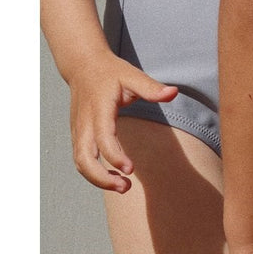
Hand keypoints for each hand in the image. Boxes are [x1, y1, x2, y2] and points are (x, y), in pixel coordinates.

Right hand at [67, 53, 178, 191]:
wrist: (83, 66)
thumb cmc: (110, 72)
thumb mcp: (132, 75)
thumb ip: (151, 87)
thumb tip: (174, 93)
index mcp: (99, 108)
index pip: (103, 137)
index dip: (115, 155)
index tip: (130, 170)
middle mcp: (85, 123)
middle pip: (83, 158)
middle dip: (101, 178)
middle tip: (126, 187)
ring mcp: (78, 131)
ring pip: (80, 163)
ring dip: (97, 180)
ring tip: (123, 187)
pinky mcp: (78, 136)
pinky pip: (82, 159)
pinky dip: (94, 173)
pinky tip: (113, 177)